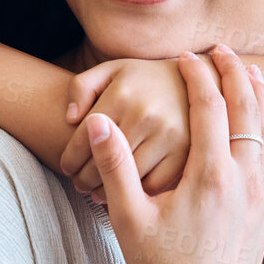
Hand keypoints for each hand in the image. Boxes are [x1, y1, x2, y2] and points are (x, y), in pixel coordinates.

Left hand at [60, 59, 191, 196]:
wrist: (197, 80)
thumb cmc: (144, 79)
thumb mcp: (111, 71)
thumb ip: (81, 88)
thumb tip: (70, 119)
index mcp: (121, 95)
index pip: (84, 139)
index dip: (70, 160)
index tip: (66, 169)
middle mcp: (144, 115)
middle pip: (103, 163)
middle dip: (84, 180)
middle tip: (79, 185)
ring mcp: (168, 135)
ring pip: (126, 178)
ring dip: (107, 192)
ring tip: (97, 192)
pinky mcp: (186, 152)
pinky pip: (154, 184)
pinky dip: (138, 193)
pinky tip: (126, 192)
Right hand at [84, 46, 263, 263]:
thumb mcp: (128, 217)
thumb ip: (115, 165)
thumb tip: (97, 121)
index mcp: (211, 176)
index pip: (209, 107)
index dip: (196, 75)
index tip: (185, 55)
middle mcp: (243, 180)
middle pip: (247, 109)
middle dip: (233, 74)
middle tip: (220, 50)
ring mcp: (258, 196)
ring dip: (255, 98)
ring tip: (246, 74)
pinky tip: (258, 124)